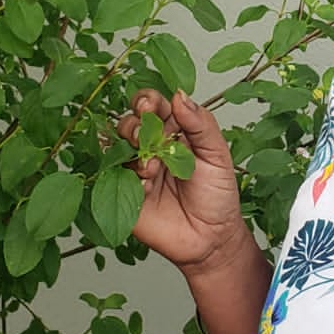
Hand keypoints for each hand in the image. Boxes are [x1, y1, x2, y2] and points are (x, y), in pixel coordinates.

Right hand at [114, 89, 247, 272]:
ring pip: (118, 146)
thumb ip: (200, 124)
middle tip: (145, 132)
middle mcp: (152, 147)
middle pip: (131, 122)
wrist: (212, 239)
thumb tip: (179, 95)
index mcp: (174, 132)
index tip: (150, 104)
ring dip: (131, 147)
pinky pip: (115, 175)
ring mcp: (137, 170)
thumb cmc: (218, 196)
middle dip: (134, 123)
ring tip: (152, 164)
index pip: (154, 106)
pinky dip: (130, 174)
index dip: (148, 101)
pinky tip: (148, 182)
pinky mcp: (127, 193)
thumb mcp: (217, 155)